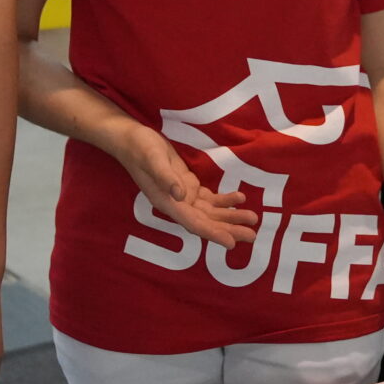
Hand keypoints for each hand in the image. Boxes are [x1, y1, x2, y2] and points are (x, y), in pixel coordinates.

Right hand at [111, 123, 256, 247]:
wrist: (132, 139)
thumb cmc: (140, 149)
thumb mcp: (153, 159)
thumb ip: (165, 177)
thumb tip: (181, 195)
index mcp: (167, 203)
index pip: (194, 223)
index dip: (213, 233)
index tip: (231, 243)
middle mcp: (176, 204)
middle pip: (206, 222)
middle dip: (229, 228)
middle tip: (252, 235)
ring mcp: (183, 196)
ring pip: (211, 212)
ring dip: (231, 216)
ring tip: (252, 219)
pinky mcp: (188, 185)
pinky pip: (209, 199)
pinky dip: (225, 200)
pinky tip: (240, 198)